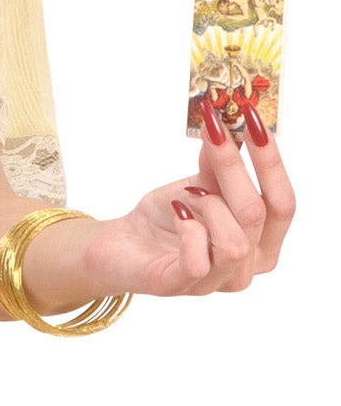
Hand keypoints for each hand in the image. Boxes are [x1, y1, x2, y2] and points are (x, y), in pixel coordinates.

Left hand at [83, 104, 293, 296]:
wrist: (121, 244)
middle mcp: (246, 267)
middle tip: (215, 130)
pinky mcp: (180, 285)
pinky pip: (198, 261)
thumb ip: (217, 165)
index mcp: (262, 243)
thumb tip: (227, 125)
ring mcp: (215, 281)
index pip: (283, 204)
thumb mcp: (199, 186)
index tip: (254, 120)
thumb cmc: (167, 218)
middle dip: (235, 167)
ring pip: (235, 241)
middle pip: (258, 214)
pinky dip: (188, 230)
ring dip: (208, 205)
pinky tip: (176, 213)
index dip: (271, 162)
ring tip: (186, 194)